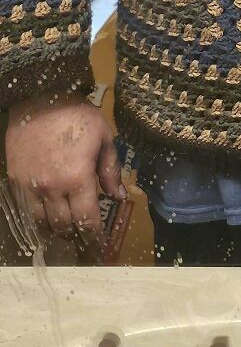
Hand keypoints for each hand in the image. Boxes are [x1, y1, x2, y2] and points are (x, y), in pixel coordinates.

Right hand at [5, 94, 124, 237]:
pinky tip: (45, 217)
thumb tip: (118, 196)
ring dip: (55, 230)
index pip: (87, 219)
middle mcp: (53, 188)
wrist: (39, 98)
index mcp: (78, 178)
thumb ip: (110, 169)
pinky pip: (26, 209)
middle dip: (76, 236)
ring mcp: (31, 186)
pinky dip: (37, 218)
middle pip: (64, 225)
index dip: (94, 238)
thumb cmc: (77, 115)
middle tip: (83, 239)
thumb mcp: (104, 137)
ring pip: (42, 222)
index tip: (100, 248)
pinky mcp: (16, 180)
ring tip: (65, 230)